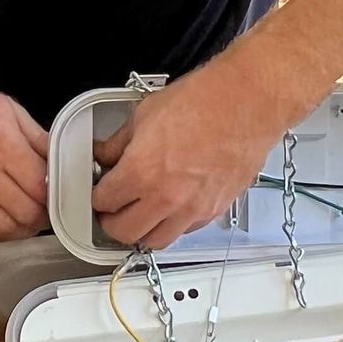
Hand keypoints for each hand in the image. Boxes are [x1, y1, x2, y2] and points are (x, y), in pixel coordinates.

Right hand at [0, 63, 49, 244]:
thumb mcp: (6, 107)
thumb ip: (35, 135)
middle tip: (45, 206)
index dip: (55, 193)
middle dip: (42, 214)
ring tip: (27, 218)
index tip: (58, 190)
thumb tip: (55, 155)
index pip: (41, 187)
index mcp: (4, 147)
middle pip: (26, 214)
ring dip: (22, 229)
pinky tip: (2, 222)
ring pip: (4, 230)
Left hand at [91, 72, 280, 249]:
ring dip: (141, 232)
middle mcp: (165, 197)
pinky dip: (172, 225)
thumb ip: (118, 142)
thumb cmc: (203, 100)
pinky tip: (169, 208)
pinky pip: (185, 231)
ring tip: (137, 215)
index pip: (103, 202)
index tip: (98, 190)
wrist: (247, 101)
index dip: (95, 196)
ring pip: (155, 241)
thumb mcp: (145, 114)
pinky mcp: (214, 210)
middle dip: (111, 222)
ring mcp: (192, 208)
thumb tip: (105, 154)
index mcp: (141, 172)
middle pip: (124, 232)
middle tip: (110, 209)